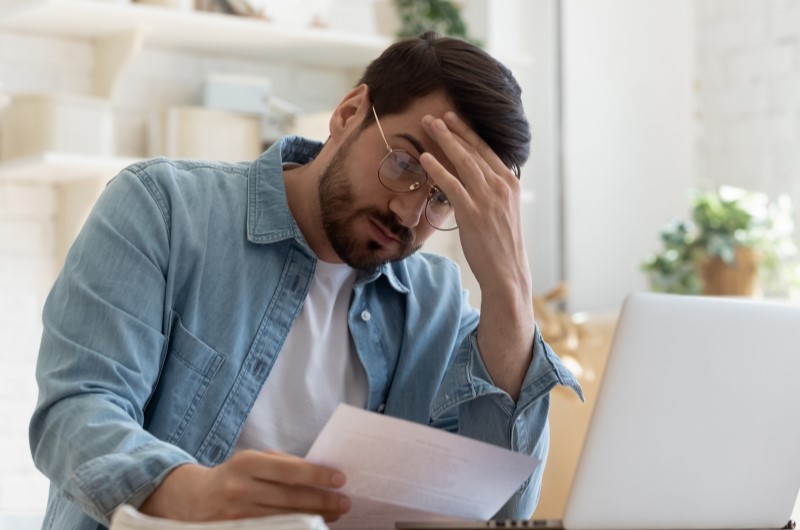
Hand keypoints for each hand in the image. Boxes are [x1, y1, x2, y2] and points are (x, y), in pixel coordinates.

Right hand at [139, 450, 349, 522]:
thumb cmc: (232, 476)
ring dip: (314, 518)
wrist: (190, 500)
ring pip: (284, 519)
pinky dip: (294, 529)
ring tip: (335, 515)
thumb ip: (281, 464)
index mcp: (246, 464)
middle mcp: (240, 489)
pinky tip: (310, 527)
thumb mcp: (252, 460)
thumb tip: (318, 471)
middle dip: (322, 501)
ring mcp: (236, 516)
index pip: (289, 471)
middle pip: (290, 498)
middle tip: (345, 503)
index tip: (340, 479)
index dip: (317, 476)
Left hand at [420, 112, 534, 399]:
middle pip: (474, 150)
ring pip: (464, 161)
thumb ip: (491, 192)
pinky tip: (425, 158)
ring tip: (428, 125)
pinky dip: (438, 169)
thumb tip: (477, 179)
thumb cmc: (501, 246)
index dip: (468, 132)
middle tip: (436, 114)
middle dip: (454, 129)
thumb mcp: (502, 212)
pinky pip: (453, 185)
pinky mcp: (473, 213)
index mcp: (509, 183)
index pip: (487, 150)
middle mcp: (501, 186)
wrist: (507, 273)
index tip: (454, 117)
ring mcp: (488, 199)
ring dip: (444, 141)